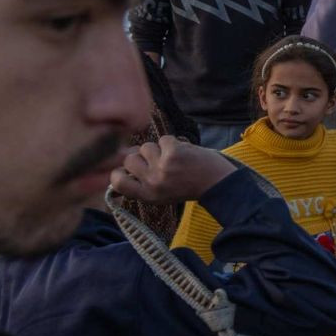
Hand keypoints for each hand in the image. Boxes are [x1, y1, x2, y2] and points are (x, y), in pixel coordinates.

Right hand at [110, 137, 235, 202]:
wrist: (218, 184)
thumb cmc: (188, 187)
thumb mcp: (162, 194)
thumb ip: (142, 181)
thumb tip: (120, 160)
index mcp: (147, 196)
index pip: (117, 182)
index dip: (119, 172)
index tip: (127, 169)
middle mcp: (152, 183)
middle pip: (129, 159)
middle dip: (143, 157)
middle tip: (160, 162)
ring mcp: (162, 167)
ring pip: (146, 146)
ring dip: (159, 149)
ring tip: (175, 160)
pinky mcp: (173, 153)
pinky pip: (164, 139)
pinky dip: (175, 143)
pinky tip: (185, 154)